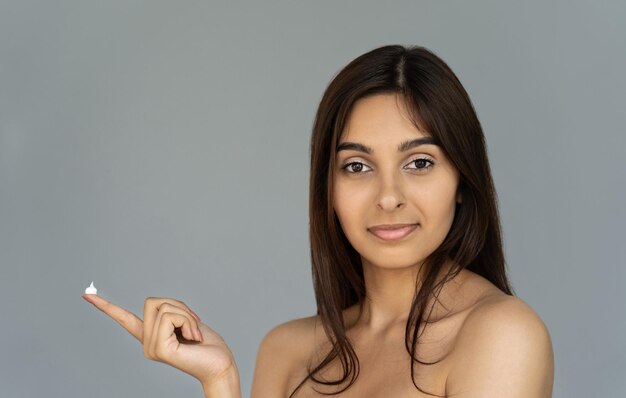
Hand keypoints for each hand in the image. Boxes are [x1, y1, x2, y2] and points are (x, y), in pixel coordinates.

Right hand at [82, 293, 237, 386]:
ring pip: (164, 308)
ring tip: (194, 334)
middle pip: (153, 302)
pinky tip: (193, 338)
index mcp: (151, 336)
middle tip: (192, 325)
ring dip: (187, 316)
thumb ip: (170, 312)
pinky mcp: (159, 349)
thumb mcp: (187, 320)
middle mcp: (146, 343)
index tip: (86, 294)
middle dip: (178, 306)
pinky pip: (170, 317)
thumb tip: (162, 307)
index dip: (105, 306)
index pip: (124, 319)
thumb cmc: (208, 344)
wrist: (220, 363)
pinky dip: (188, 322)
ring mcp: (150, 348)